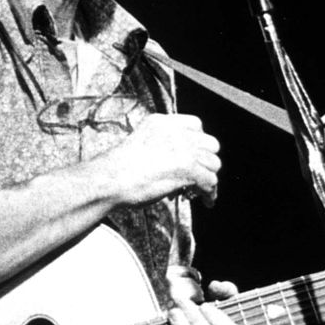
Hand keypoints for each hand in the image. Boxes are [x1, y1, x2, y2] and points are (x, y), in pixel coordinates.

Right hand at [99, 114, 220, 207]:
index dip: (199, 142)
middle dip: (207, 160)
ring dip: (209, 179)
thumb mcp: (142, 142)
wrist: (110, 179)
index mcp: (163, 123)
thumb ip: (162, 144)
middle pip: (210, 144)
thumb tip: (179, 163)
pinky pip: (210, 182)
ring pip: (213, 164)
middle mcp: (177, 133)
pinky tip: (206, 201)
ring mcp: (184, 150)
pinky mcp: (188, 169)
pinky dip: (209, 193)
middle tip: (198, 176)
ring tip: (200, 192)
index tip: (195, 156)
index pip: (196, 124)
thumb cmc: (119, 168)